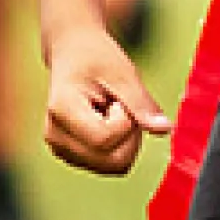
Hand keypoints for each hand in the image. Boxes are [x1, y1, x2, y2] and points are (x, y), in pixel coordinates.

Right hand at [43, 24, 168, 175]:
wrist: (72, 53)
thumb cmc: (95, 57)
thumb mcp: (123, 73)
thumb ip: (141, 104)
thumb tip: (164, 129)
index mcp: (61, 111)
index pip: (105, 139)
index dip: (125, 121)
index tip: (118, 99)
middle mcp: (55, 136)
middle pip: (111, 161)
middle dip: (129, 136)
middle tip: (121, 107)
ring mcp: (60, 148)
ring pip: (113, 166)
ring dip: (125, 141)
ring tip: (112, 112)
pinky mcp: (70, 154)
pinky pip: (109, 164)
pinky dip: (118, 147)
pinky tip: (107, 122)